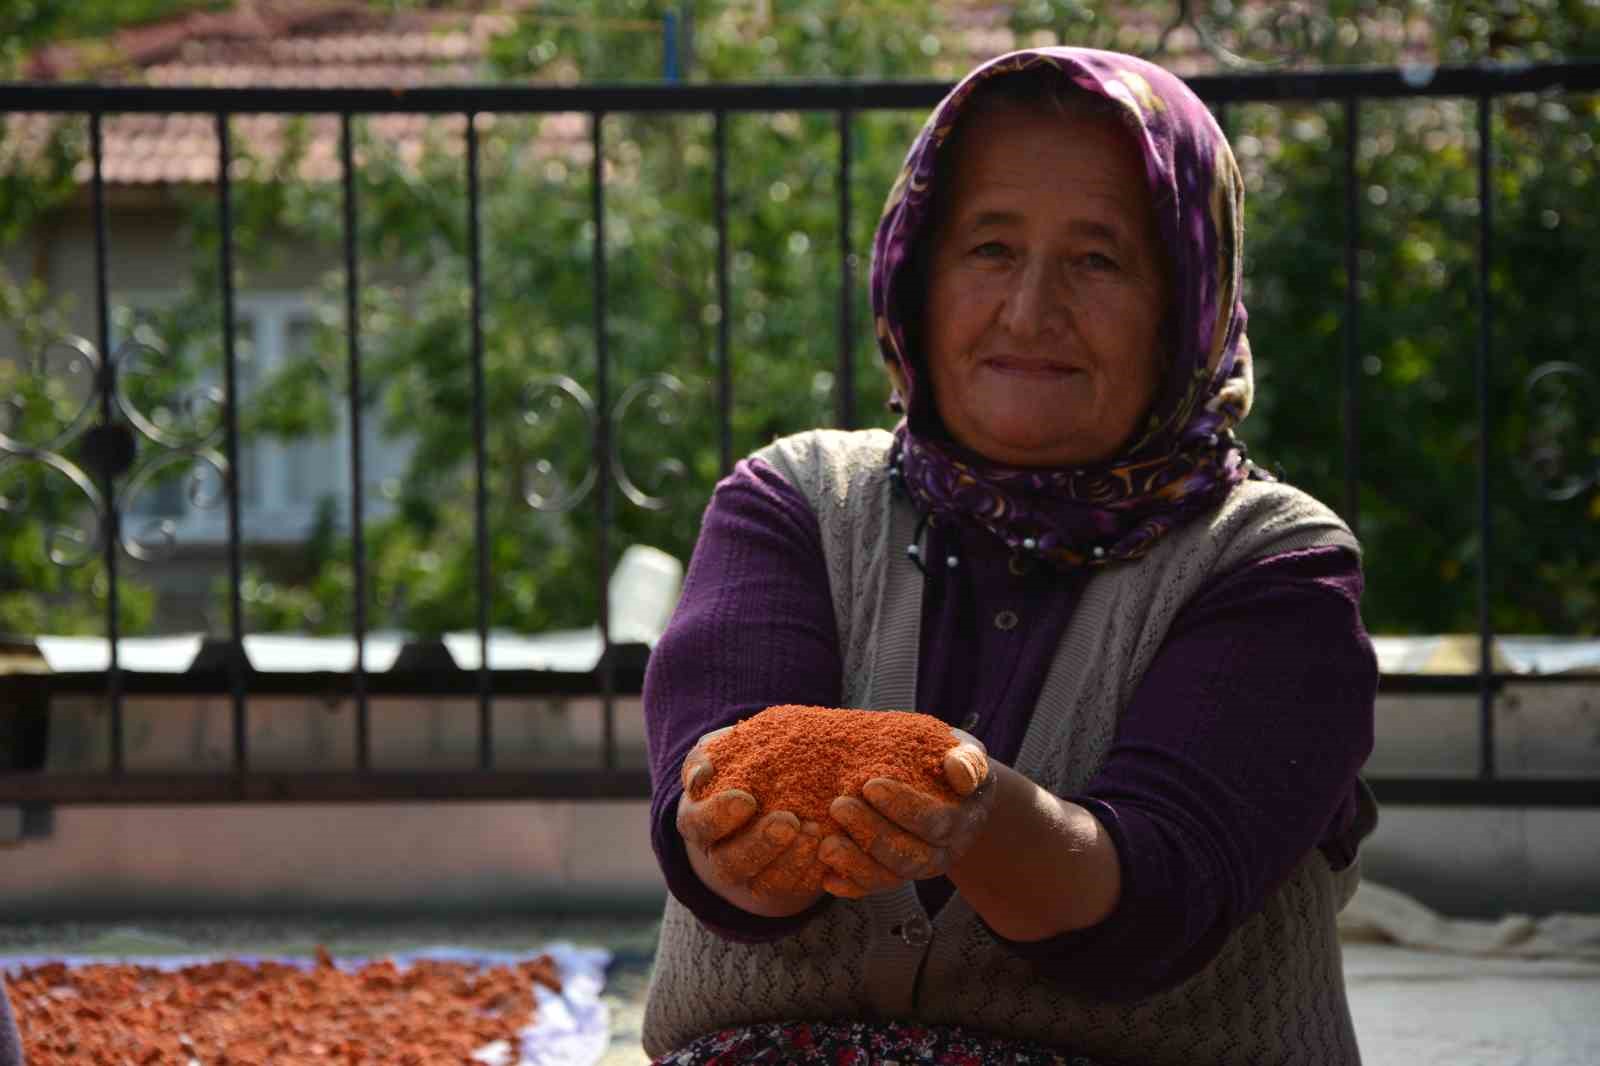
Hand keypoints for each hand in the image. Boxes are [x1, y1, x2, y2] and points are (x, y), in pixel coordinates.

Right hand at [675, 726, 827, 916]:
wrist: (765, 794)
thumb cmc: (737, 767)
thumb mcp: (718, 753)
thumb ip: (704, 758)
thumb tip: (701, 773)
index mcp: (697, 822)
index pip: (698, 825)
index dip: (718, 817)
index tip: (746, 799)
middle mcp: (718, 856)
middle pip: (730, 863)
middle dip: (760, 844)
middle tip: (788, 822)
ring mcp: (748, 876)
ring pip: (763, 883)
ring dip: (790, 861)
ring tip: (814, 832)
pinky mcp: (779, 885)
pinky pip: (793, 888)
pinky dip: (811, 871)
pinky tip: (828, 848)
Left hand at [819, 727, 996, 898]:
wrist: (945, 789)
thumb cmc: (949, 762)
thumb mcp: (966, 754)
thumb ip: (967, 762)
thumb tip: (957, 772)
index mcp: (962, 823)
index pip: (936, 823)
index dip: (904, 808)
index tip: (870, 786)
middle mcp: (942, 854)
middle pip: (910, 857)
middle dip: (872, 835)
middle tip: (838, 806)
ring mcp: (916, 869)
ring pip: (890, 878)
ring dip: (856, 865)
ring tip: (826, 845)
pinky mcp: (893, 877)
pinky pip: (873, 889)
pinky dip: (850, 886)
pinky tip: (827, 877)